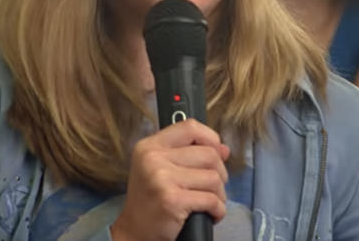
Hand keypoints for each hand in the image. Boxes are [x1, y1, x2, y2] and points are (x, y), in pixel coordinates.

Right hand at [110, 119, 228, 240]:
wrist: (133, 232)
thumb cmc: (151, 198)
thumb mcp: (162, 167)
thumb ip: (190, 153)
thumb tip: (224, 149)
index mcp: (151, 145)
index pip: (190, 127)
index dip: (210, 138)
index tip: (217, 152)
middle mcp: (154, 158)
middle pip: (208, 154)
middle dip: (220, 172)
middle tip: (214, 186)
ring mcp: (162, 179)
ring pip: (213, 178)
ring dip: (219, 194)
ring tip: (211, 202)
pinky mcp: (172, 201)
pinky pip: (210, 200)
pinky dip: (218, 209)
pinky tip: (212, 214)